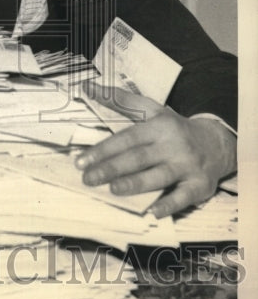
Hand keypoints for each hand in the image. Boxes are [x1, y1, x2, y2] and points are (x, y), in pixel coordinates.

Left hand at [75, 85, 235, 217]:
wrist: (217, 143)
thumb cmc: (174, 128)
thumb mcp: (152, 110)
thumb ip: (120, 101)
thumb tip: (88, 87)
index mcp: (158, 127)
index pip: (127, 138)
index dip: (104, 150)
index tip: (81, 161)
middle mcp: (172, 146)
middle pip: (139, 158)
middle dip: (112, 168)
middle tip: (88, 178)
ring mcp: (187, 166)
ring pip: (159, 176)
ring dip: (136, 184)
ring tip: (113, 190)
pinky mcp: (199, 185)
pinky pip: (184, 197)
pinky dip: (169, 205)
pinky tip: (153, 212)